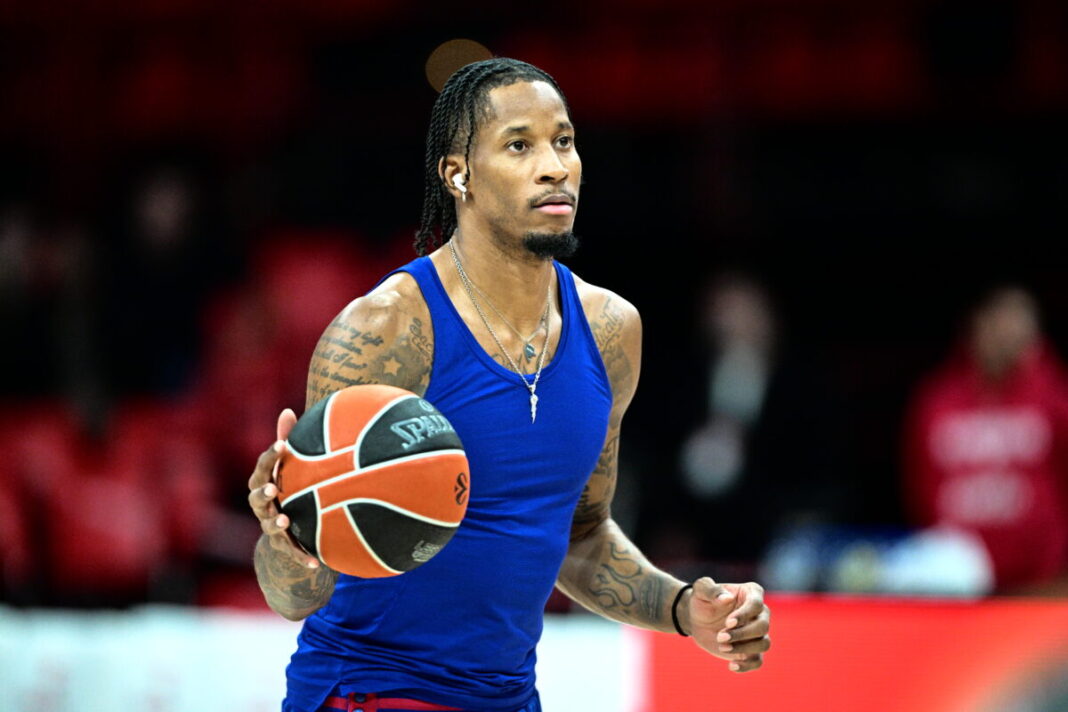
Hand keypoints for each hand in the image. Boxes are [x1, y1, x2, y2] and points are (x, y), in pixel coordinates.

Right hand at [246, 408, 319, 568]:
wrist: (284, 528)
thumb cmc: (288, 486)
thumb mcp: (288, 464)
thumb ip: (288, 438)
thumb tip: (289, 409)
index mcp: (263, 483)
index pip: (262, 468)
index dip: (270, 457)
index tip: (281, 445)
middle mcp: (261, 505)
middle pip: (256, 498)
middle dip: (263, 493)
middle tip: (273, 488)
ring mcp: (269, 525)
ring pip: (268, 525)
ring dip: (275, 523)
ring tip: (284, 520)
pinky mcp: (282, 545)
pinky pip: (290, 551)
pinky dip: (301, 556)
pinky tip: (316, 562)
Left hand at [683, 577, 770, 672]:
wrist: (697, 619)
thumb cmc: (702, 600)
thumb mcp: (701, 590)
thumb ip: (711, 589)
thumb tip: (727, 598)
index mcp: (751, 593)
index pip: (756, 604)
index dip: (744, 615)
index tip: (728, 622)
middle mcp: (760, 613)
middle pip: (763, 626)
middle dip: (742, 634)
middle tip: (720, 636)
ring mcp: (757, 633)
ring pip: (764, 644)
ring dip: (744, 648)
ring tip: (722, 647)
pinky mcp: (751, 650)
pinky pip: (757, 661)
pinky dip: (747, 665)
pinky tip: (731, 665)